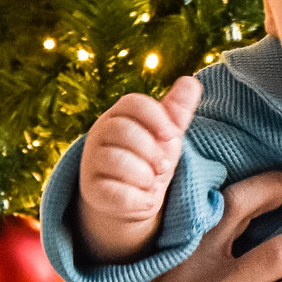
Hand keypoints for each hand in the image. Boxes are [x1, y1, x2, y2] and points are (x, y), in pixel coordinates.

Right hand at [76, 77, 201, 260]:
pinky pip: (113, 192)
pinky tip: (145, 199)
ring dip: (144, 175)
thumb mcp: (165, 135)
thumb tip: (190, 81)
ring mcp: (92, 162)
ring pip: (116, 161)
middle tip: (164, 167)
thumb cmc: (149, 159)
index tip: (172, 135)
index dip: (157, 117)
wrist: (132, 197)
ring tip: (151, 183)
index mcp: (118, 115)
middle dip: (152, 151)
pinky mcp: (91, 191)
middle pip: (123, 130)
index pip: (133, 102)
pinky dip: (136, 199)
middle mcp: (99, 134)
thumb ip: (177, 111)